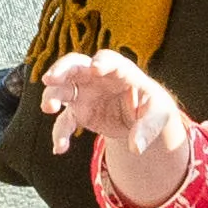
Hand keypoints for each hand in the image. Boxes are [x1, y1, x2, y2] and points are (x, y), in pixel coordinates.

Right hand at [39, 50, 197, 207]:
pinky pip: (65, 121)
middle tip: (50, 79)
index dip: (102, 62)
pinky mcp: (79, 112)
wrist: (141, 119)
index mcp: (120, 70)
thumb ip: (148, 128)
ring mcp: (84, 93)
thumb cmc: (152, 108)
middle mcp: (96, 77)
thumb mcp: (159, 115)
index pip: (108, 60)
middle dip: (61, 70)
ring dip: (52, 96)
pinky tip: (60, 148)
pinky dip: (60, 134)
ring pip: (62, 89)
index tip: (95, 68)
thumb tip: (136, 147)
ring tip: (48, 107)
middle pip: (74, 65)